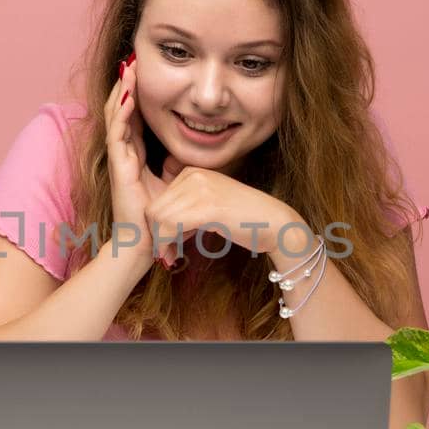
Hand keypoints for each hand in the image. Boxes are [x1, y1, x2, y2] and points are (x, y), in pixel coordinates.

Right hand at [105, 56, 182, 263]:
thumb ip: (175, 167)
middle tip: (132, 59)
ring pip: (116, 115)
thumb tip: (187, 154)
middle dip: (126, 84)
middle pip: (121, 110)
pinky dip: (123, 111)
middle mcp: (123, 153)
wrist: (144, 243)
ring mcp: (118, 158)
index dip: (137, 94)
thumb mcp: (171, 184)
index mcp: (134, 156)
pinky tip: (129, 95)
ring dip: (122, 90)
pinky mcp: (118, 165)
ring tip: (128, 68)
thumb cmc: (157, 218)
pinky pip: (118, 132)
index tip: (143, 72)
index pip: (133, 117)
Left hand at [144, 164, 304, 262]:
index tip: (168, 245)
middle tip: (167, 254)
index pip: (157, 201)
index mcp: (192, 172)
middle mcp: (193, 175)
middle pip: (154, 209)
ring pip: (158, 218)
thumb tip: (159, 229)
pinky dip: (167, 244)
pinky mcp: (207, 206)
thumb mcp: (208, 206)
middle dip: (157, 236)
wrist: (274, 223)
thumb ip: (185, 210)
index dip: (157, 227)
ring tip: (172, 256)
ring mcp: (200, 189)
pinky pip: (170, 225)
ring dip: (161, 243)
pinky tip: (175, 256)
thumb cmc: (243, 220)